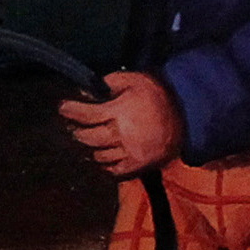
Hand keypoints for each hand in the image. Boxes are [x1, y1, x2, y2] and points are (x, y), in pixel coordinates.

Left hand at [60, 70, 182, 176]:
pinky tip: (100, 155)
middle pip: (89, 137)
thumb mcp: (134, 79)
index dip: (71, 111)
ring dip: (89, 147)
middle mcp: (122, 135)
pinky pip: (114, 170)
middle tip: (72, 125)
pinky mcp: (139, 165)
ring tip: (85, 139)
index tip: (62, 107)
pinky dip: (104, 164)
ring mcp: (130, 153)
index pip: (86, 114)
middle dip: (77, 130)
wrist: (187, 116)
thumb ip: (110, 82)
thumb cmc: (159, 95)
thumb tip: (90, 90)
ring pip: (99, 155)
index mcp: (120, 113)